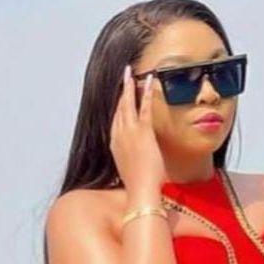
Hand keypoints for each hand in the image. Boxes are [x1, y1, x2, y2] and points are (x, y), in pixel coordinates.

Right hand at [110, 64, 166, 199]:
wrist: (140, 191)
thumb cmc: (138, 186)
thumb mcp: (131, 171)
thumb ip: (132, 161)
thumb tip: (137, 162)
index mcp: (114, 145)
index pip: (115, 120)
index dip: (118, 106)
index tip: (121, 96)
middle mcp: (118, 136)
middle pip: (119, 108)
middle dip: (122, 91)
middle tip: (124, 76)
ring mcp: (129, 132)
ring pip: (128, 104)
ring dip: (130, 86)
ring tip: (131, 73)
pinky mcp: (142, 132)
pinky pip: (144, 107)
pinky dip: (145, 92)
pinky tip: (148, 81)